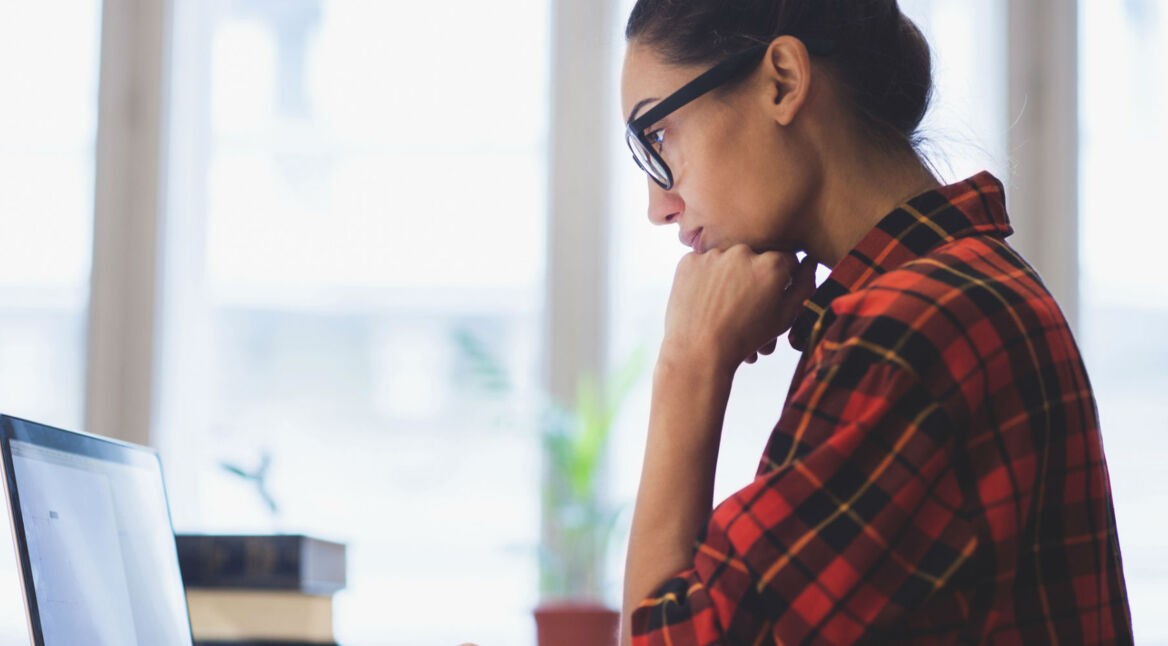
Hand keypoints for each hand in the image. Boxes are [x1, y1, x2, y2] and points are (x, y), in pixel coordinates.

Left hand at [661, 245, 816, 372]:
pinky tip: (706, 301)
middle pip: (755, 258)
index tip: (770, 296)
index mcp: (773, 263)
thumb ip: (803, 286)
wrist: (699, 353)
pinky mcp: (689, 261)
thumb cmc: (746, 338)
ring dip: (729, 277)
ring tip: (724, 307)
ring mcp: (713, 254)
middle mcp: (744, 251)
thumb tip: (810, 262)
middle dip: (753, 277)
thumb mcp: (784, 317)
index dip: (780, 280)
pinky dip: (704, 278)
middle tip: (745, 306)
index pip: (785, 261)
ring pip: (727, 260)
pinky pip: (702, 264)